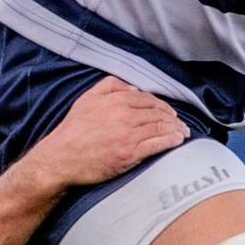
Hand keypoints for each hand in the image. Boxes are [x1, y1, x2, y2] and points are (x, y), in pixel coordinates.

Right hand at [34, 76, 188, 186]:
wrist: (61, 158)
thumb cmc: (73, 130)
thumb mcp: (88, 98)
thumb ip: (111, 86)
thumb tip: (133, 88)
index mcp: (116, 100)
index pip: (148, 99)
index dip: (162, 105)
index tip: (169, 112)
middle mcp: (125, 115)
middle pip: (158, 113)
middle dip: (173, 118)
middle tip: (181, 123)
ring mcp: (129, 135)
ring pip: (161, 128)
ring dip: (176, 129)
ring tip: (183, 132)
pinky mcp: (130, 154)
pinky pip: (158, 144)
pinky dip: (171, 141)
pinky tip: (178, 140)